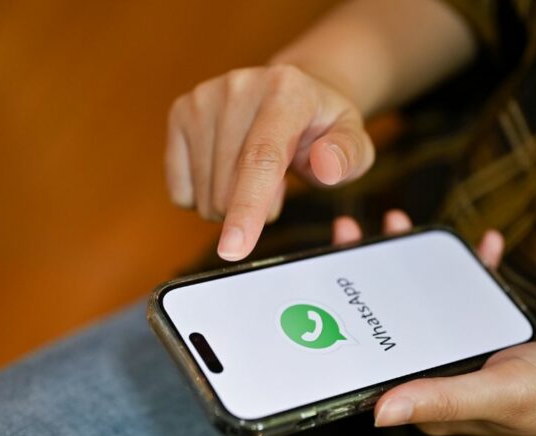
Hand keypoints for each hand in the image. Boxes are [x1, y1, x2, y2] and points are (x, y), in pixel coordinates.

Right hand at [166, 65, 373, 260]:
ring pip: (204, 195)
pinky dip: (204, 198)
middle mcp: (240, 86)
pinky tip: (225, 172)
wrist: (292, 94)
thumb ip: (349, 157)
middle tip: (279, 186)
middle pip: (228, 186)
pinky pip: (181, 191)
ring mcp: (204, 98)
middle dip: (254, 210)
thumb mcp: (354, 143)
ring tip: (255, 175)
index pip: (261, 159)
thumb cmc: (324, 128)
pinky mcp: (181, 113)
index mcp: (287, 91)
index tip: (234, 249)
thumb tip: (327, 166)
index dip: (248, 207)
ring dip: (231, 205)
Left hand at [332, 211, 535, 435]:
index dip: (347, 311)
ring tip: (404, 225)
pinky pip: (473, 298)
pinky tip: (482, 244)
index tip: (332, 266)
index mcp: (431, 396)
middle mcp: (441, 373)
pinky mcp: (494, 336)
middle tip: (354, 232)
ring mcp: (466, 352)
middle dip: (371, 275)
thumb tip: (376, 411)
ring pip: (426, 303)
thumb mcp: (498, 393)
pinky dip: (473, 270)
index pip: (373, 352)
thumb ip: (440, 397)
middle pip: (391, 319)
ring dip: (414, 265)